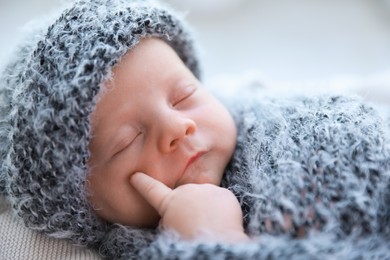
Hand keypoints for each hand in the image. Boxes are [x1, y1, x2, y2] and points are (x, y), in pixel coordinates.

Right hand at [130, 172, 248, 242]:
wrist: (213, 245)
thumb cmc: (186, 242)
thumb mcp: (168, 230)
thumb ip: (170, 216)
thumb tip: (177, 213)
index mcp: (169, 202)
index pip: (152, 189)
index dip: (143, 182)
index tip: (135, 176)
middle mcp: (187, 190)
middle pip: (187, 196)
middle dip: (190, 206)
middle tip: (194, 225)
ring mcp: (207, 190)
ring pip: (206, 197)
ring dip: (207, 208)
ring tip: (208, 226)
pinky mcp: (224, 193)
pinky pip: (222, 201)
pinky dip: (222, 210)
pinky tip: (222, 223)